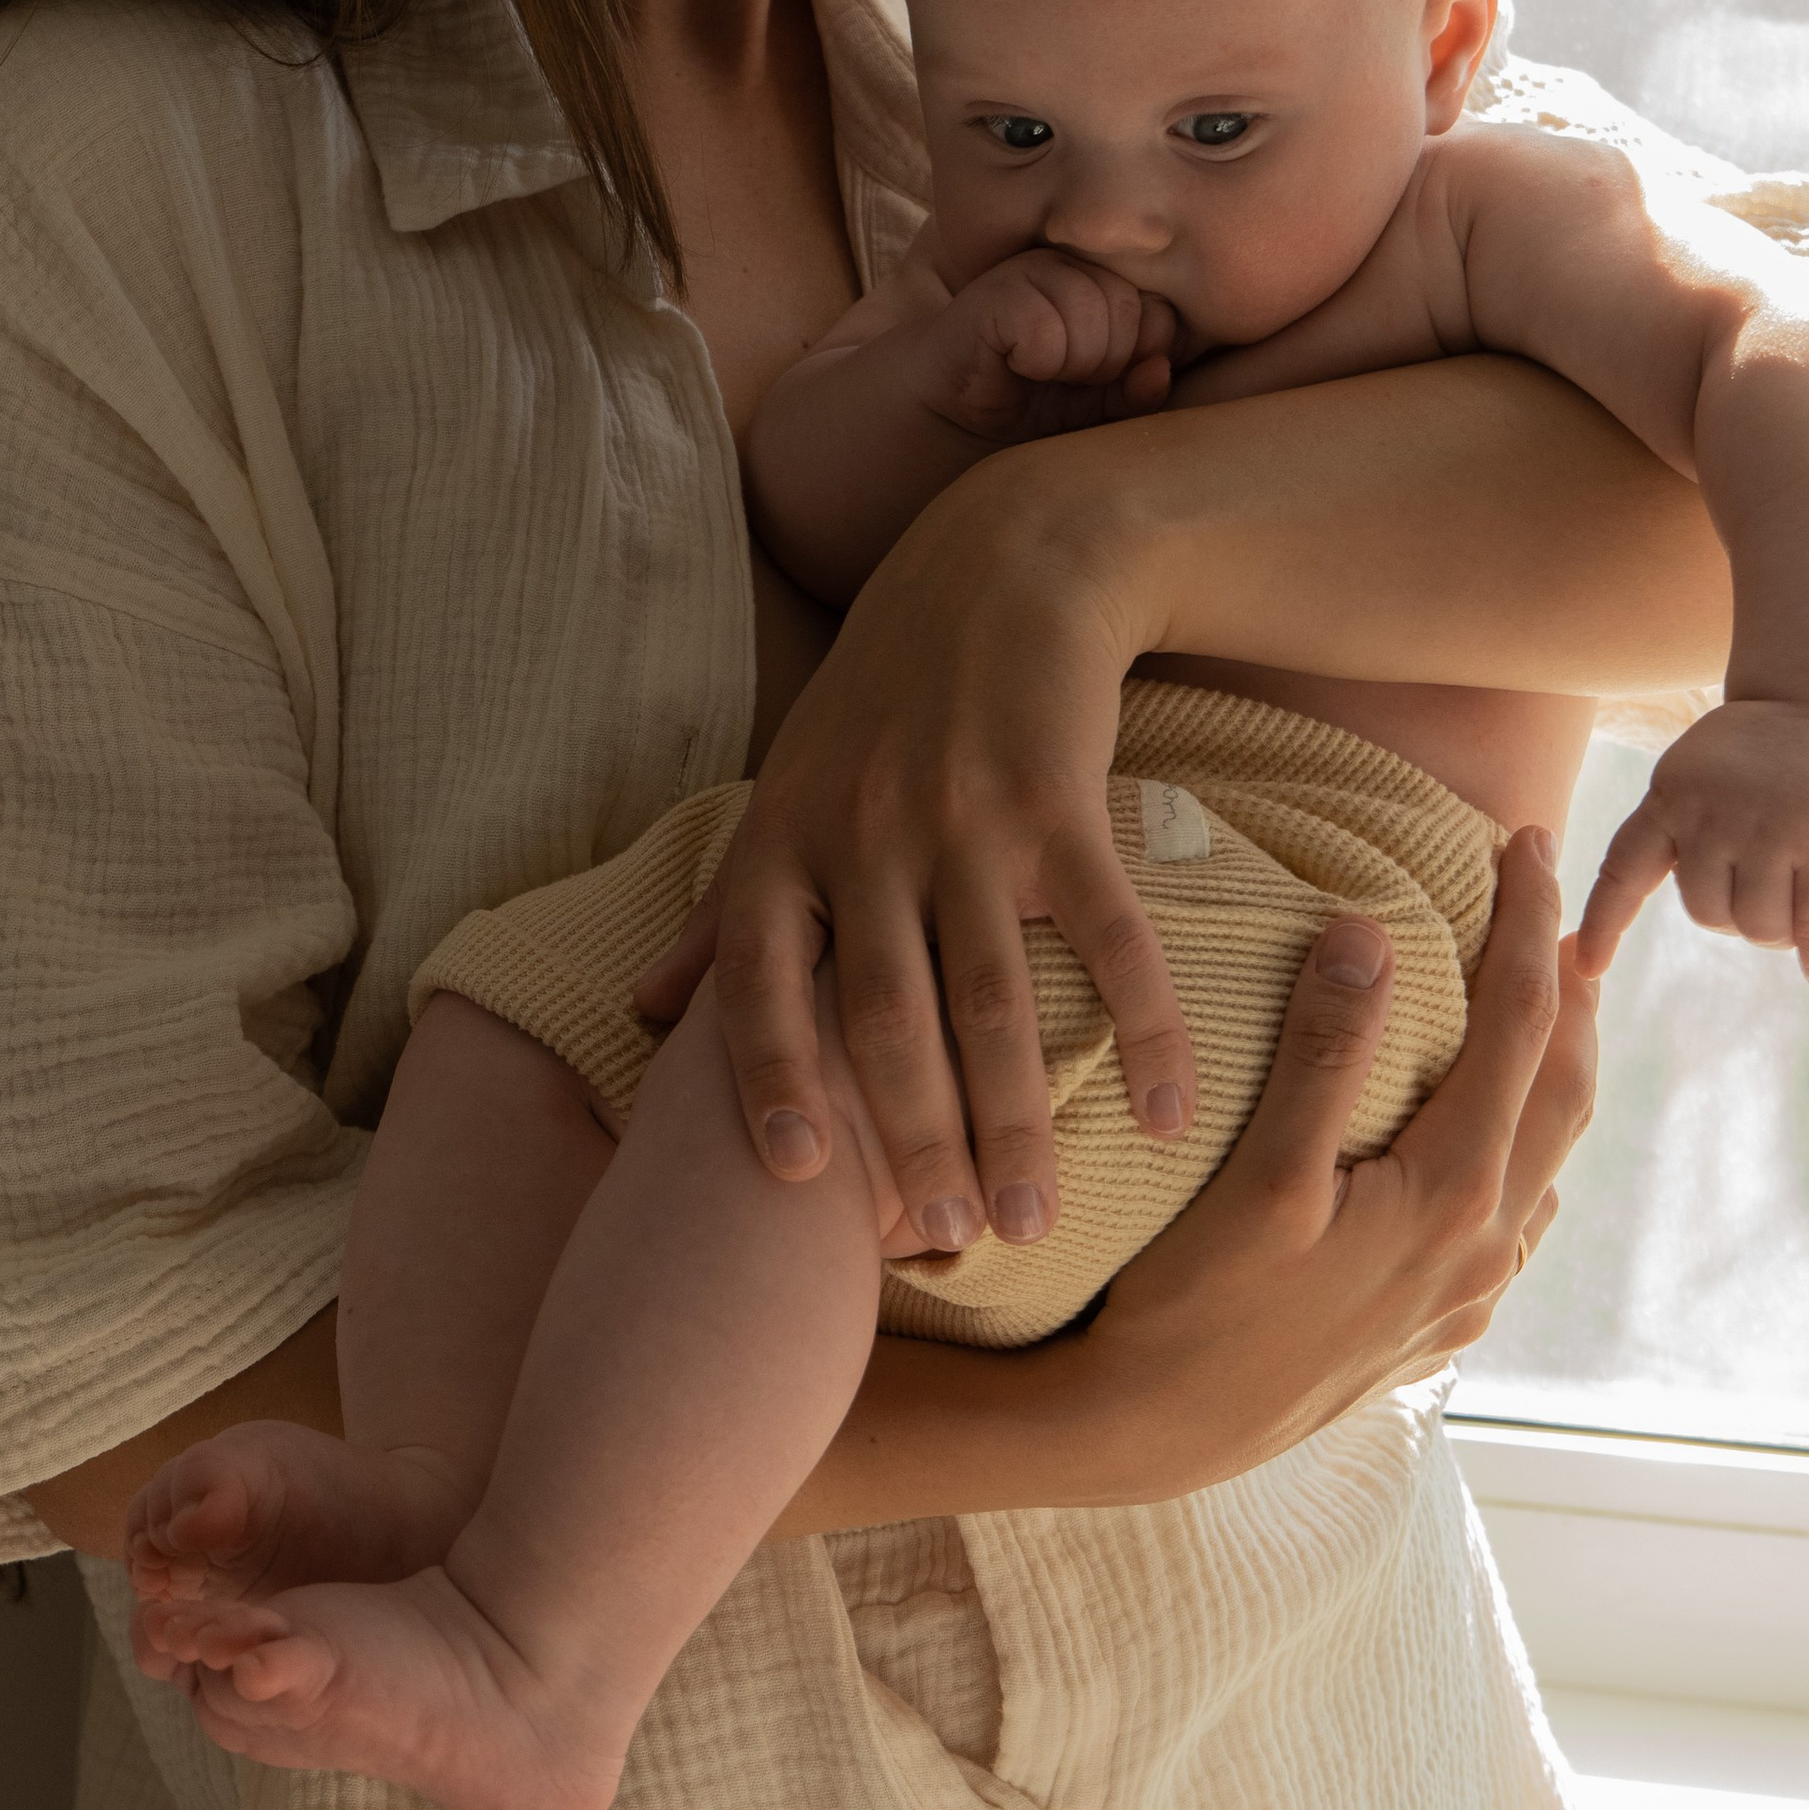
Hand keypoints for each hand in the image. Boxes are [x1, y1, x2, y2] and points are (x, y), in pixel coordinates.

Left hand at [637, 454, 1193, 1251]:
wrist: (1006, 564)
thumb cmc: (883, 696)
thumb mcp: (784, 789)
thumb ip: (720, 912)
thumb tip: (642, 1014)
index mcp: (785, 840)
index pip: (755, 979)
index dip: (766, 1077)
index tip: (792, 1178)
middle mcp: (865, 836)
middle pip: (883, 1015)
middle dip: (910, 1140)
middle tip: (942, 1245)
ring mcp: (965, 821)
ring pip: (989, 999)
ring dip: (1013, 1119)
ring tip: (1031, 1222)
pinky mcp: (1061, 805)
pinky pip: (1107, 938)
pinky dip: (1143, 1028)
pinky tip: (1165, 1111)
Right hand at [918, 249, 1177, 444]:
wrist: (956, 414)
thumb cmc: (1034, 402)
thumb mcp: (1101, 407)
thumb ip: (1138, 391)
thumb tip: (1159, 370)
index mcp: (1109, 281)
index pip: (1164, 312)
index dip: (1141, 358)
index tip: (1102, 379)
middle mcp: (1075, 263)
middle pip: (1131, 312)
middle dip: (1105, 365)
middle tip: (1065, 377)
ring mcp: (1034, 269)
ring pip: (1092, 317)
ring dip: (1070, 366)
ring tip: (1039, 371)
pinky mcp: (996, 289)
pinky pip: (1045, 330)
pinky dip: (1035, 362)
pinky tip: (1014, 363)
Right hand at [1081, 829, 1595, 1481]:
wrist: (1162, 1436)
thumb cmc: (1197, 1305)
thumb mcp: (1258, 1175)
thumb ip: (1322, 1052)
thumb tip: (1370, 930)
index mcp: (1452, 1193)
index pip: (1520, 1023)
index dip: (1529, 923)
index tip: (1526, 842)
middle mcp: (1483, 1246)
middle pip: (1563, 1087)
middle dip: (1566, 985)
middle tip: (1552, 901)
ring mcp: (1467, 1295)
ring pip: (1548, 1155)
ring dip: (1554, 1065)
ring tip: (1543, 996)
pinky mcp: (1438, 1328)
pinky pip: (1517, 1217)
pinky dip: (1523, 1142)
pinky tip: (1494, 1133)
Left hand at [1574, 696, 1808, 985]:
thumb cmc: (1756, 755)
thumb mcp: (1692, 773)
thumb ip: (1675, 829)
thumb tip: (1680, 913)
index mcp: (1669, 796)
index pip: (1623, 870)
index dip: (1605, 924)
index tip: (1588, 968)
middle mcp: (1713, 812)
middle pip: (1707, 915)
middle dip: (1736, 915)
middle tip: (1764, 884)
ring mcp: (1772, 825)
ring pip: (1759, 927)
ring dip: (1779, 929)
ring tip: (1795, 891)